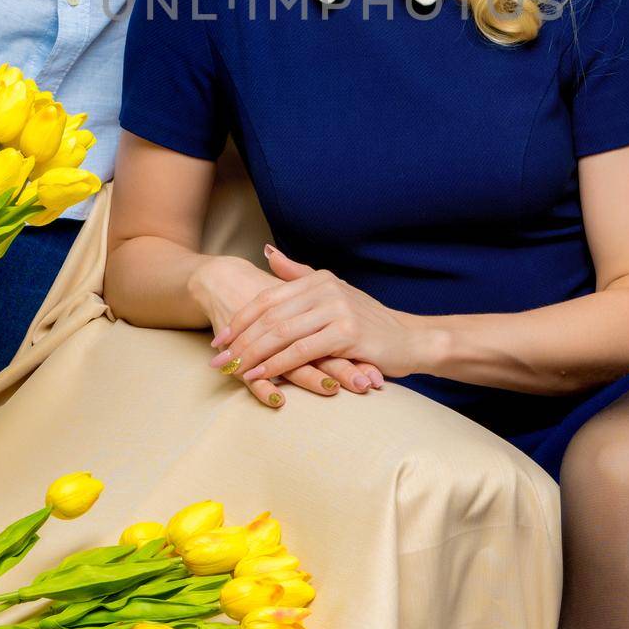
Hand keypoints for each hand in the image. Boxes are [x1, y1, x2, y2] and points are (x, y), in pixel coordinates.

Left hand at [190, 253, 384, 409]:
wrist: (410, 339)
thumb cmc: (368, 322)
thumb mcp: (333, 293)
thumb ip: (299, 275)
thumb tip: (269, 253)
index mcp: (318, 279)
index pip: (268, 298)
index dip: (240, 319)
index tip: (220, 340)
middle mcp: (326, 289)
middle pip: (270, 316)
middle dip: (240, 340)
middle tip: (218, 361)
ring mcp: (337, 309)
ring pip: (282, 333)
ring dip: (253, 355)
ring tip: (233, 371)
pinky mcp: (347, 333)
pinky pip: (302, 351)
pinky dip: (278, 364)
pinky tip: (262, 375)